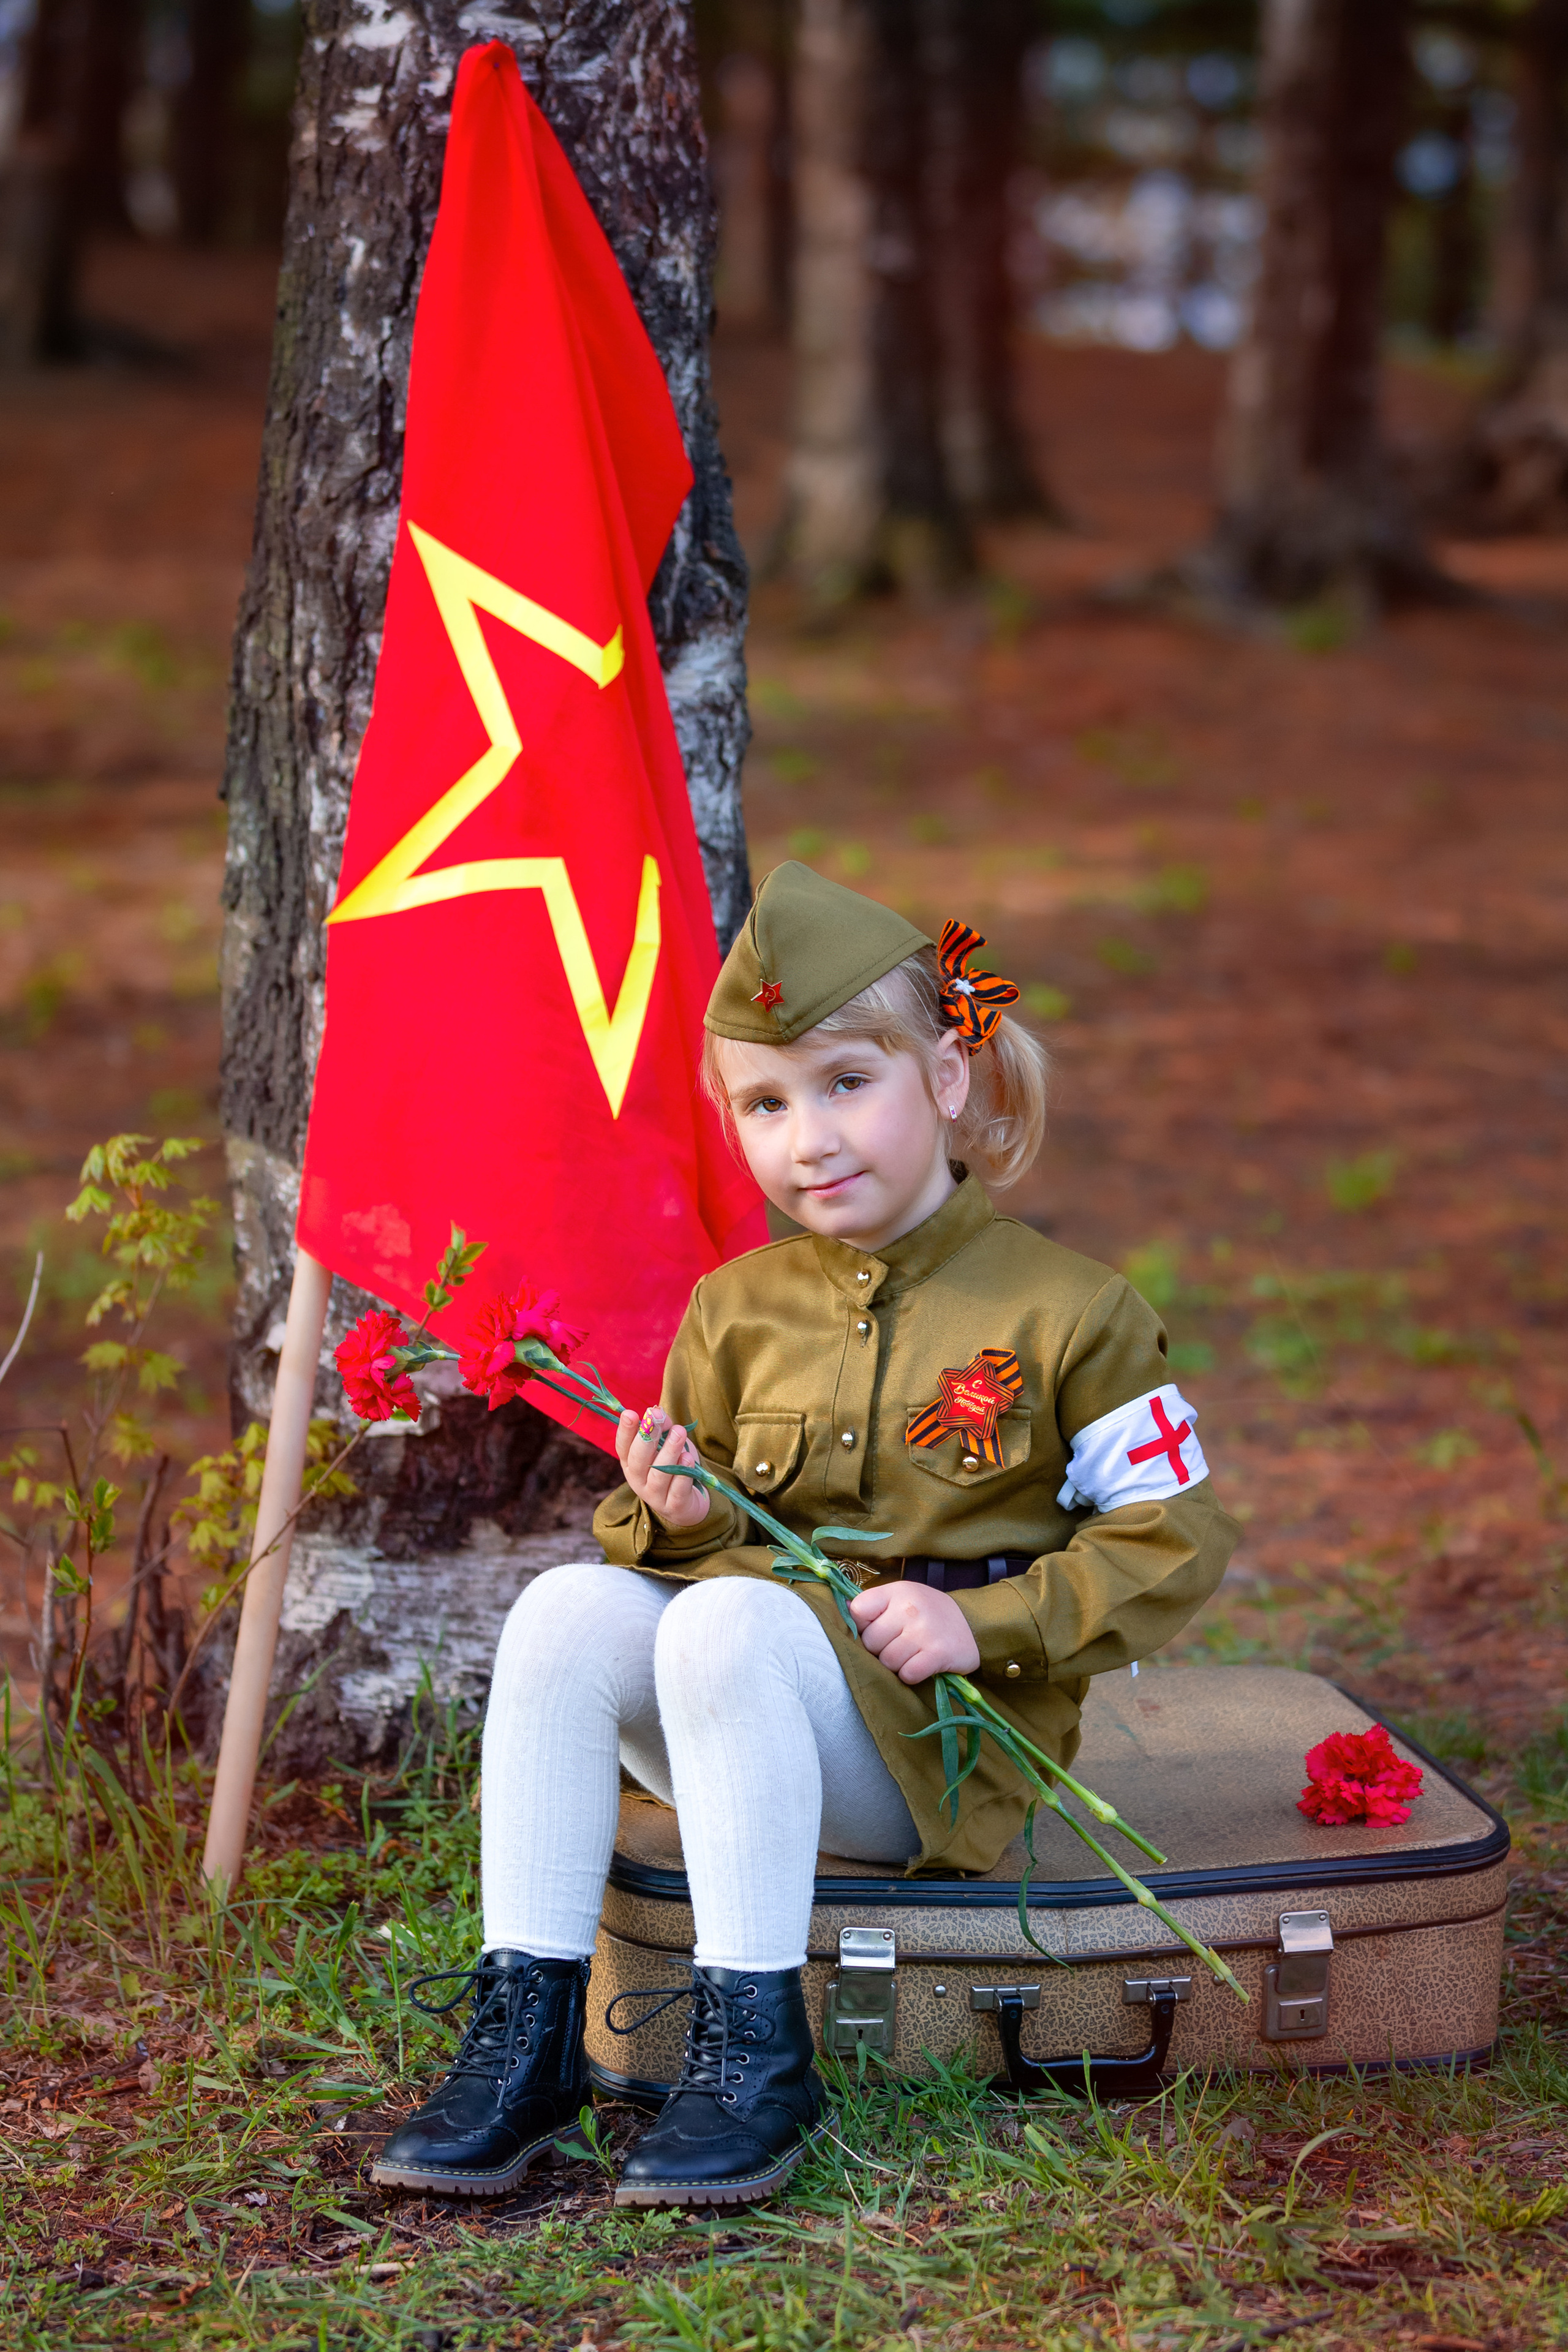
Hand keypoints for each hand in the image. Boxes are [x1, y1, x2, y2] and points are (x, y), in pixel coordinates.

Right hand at [615, 1407, 710, 1530]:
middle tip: (655, 1417)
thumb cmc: (673, 1467)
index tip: (630, 1413)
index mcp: (631, 1464)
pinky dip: (682, 1474)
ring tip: (679, 1433)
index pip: (623, 1447)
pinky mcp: (674, 1506)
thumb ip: (663, 1428)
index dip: (625, 1431)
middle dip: (646, 1437)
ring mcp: (655, 1496)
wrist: (687, 1503)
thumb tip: (658, 1412)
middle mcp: (638, 1481)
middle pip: (638, 1460)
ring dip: (669, 1452)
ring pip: (659, 1475)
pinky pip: (677, 1490)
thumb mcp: (667, 1445)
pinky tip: (688, 1458)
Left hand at [849, 1581, 979, 1682]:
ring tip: (911, 1654)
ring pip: (888, 1661)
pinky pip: (907, 1674)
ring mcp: (924, 1632)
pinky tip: (920, 1665)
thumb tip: (841, 1609)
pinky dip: (911, 1675)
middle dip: (880, 1650)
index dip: (862, 1626)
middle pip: (871, 1642)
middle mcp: (909, 1609)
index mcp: (897, 1592)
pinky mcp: (938, 1654)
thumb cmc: (929, 1613)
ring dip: (896, 1665)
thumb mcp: (902, 1598)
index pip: (858, 1611)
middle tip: (898, 1645)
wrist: (973, 1625)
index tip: (876, 1629)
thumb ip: (873, 1605)